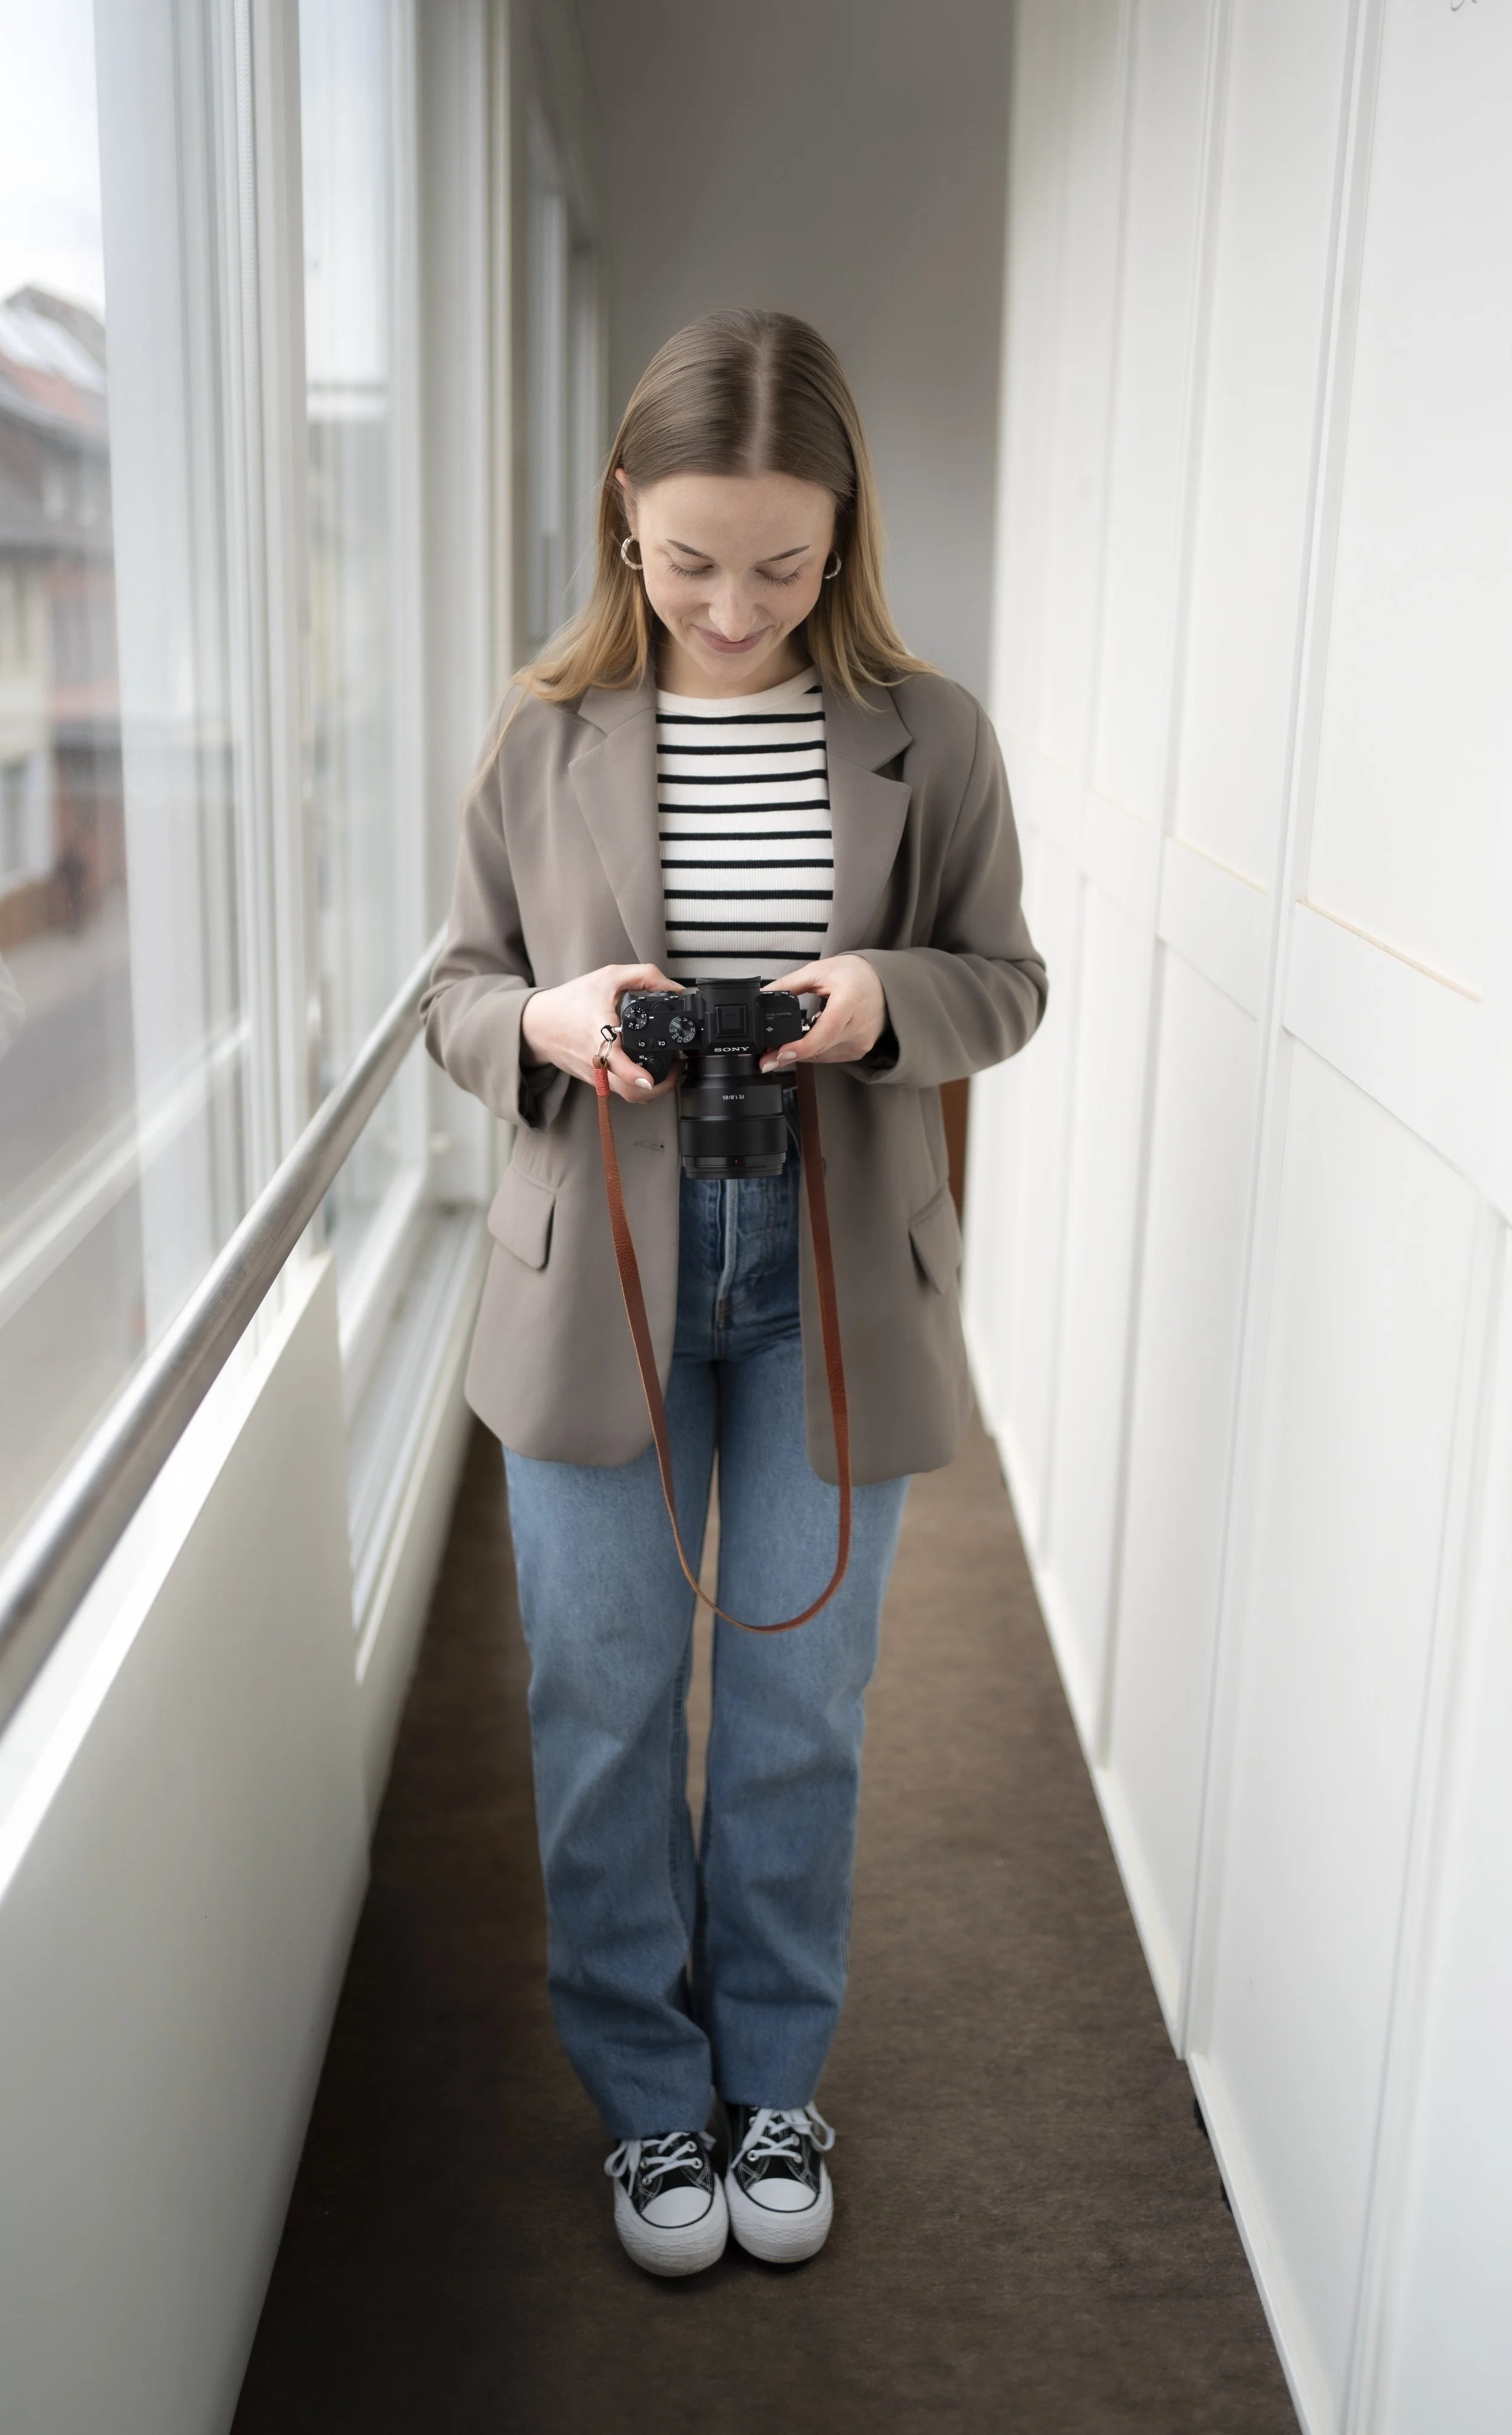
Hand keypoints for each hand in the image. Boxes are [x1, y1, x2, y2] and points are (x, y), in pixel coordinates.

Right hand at [521, 963, 682, 1102]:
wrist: (538, 1024)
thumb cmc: (571, 1001)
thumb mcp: (608, 977)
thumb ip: (644, 976)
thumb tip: (674, 988)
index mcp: (599, 1035)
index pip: (617, 1063)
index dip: (635, 1075)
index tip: (650, 1079)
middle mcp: (599, 1062)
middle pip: (631, 1091)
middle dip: (662, 1086)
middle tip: (677, 1066)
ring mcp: (598, 1076)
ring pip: (629, 1095)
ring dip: (653, 1088)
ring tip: (668, 1068)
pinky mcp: (597, 1081)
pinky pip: (621, 1090)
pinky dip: (638, 1084)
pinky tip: (647, 1067)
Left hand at [760, 954, 887, 1070]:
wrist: (883, 983)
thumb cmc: (853, 974)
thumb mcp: (818, 971)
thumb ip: (788, 984)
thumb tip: (763, 995)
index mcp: (850, 1000)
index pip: (827, 1030)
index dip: (802, 1046)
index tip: (780, 1053)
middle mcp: (859, 1025)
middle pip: (819, 1047)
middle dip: (789, 1054)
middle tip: (765, 1058)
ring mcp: (861, 1041)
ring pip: (822, 1056)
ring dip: (800, 1054)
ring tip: (783, 1047)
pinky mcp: (859, 1050)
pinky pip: (829, 1057)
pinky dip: (814, 1052)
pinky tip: (807, 1043)